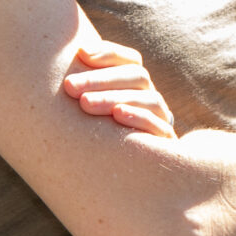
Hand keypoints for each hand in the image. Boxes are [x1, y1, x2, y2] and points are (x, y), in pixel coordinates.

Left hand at [61, 40, 177, 139]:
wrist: (120, 185)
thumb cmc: (93, 140)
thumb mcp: (87, 109)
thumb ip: (83, 83)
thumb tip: (79, 50)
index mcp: (135, 87)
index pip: (130, 60)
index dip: (108, 53)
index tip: (81, 54)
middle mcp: (150, 99)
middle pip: (136, 77)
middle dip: (101, 79)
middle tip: (69, 86)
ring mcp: (162, 121)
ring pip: (148, 99)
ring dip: (114, 97)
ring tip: (85, 104)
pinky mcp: (165, 145)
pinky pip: (158, 126)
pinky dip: (139, 118)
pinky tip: (117, 115)